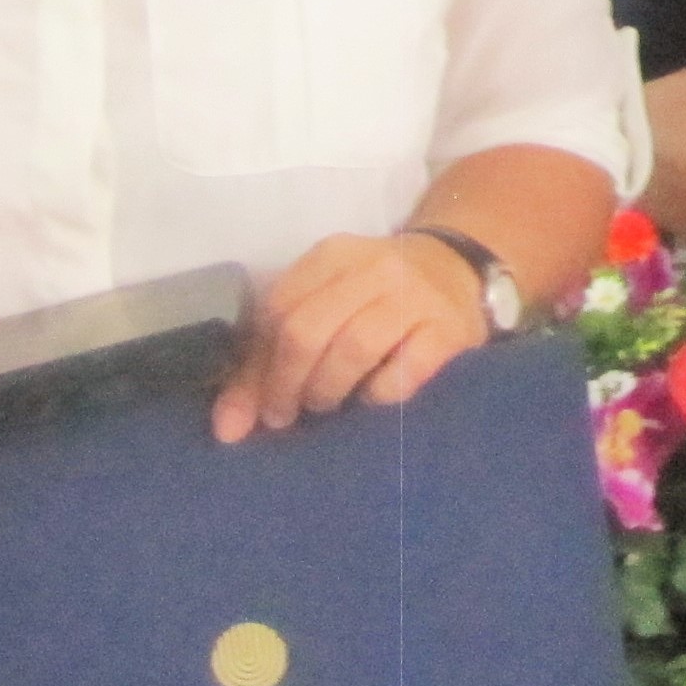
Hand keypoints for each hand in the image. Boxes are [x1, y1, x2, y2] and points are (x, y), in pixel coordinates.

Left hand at [214, 232, 486, 442]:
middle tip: (288, 415)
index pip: (278, 310)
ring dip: (328, 389)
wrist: (459, 270)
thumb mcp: (324, 307)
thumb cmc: (376, 298)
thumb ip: (271, 359)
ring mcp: (414, 296)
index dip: (259, 368)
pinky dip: (378, 394)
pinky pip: (403, 371)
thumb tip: (227, 429)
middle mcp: (373, 268)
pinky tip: (372, 400)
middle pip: (307, 330)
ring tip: (326, 406)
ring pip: (353, 347)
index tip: (259, 409)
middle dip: (287, 384)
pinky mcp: (448, 329)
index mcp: (333, 256)